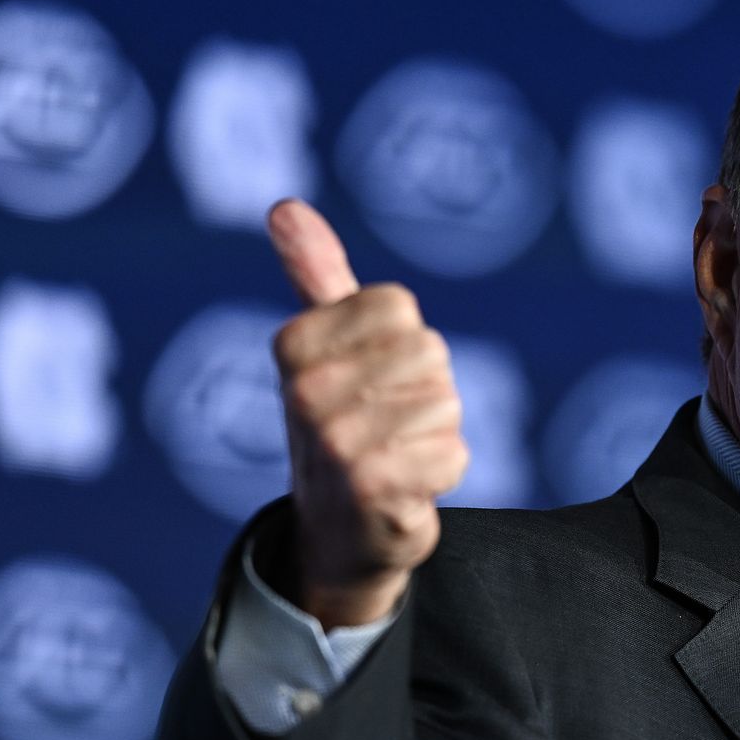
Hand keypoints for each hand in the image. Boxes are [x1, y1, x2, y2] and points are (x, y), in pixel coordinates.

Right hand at [266, 199, 467, 627]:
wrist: (336, 533)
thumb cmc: (340, 425)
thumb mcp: (323, 347)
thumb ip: (315, 275)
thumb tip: (285, 207)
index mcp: (295, 343)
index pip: (399, 308)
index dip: (403, 344)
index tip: (372, 379)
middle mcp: (305, 390)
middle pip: (431, 353)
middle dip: (427, 391)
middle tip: (388, 425)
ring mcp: (336, 441)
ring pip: (446, 404)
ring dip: (437, 435)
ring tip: (396, 457)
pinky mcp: (374, 487)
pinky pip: (454, 454)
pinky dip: (444, 472)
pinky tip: (409, 489)